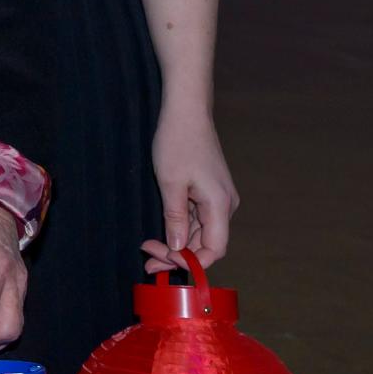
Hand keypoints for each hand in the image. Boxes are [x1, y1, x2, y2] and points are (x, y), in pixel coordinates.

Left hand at [149, 104, 236, 272]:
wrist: (186, 112)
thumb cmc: (178, 142)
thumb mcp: (170, 183)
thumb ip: (175, 218)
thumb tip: (178, 249)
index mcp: (220, 205)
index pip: (214, 250)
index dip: (190, 262)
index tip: (162, 261)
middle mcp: (224, 205)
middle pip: (206, 244)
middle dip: (178, 255)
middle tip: (148, 261)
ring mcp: (218, 199)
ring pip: (200, 233)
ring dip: (177, 244)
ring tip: (149, 250)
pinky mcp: (209, 192)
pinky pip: (197, 219)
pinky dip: (180, 229)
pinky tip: (161, 233)